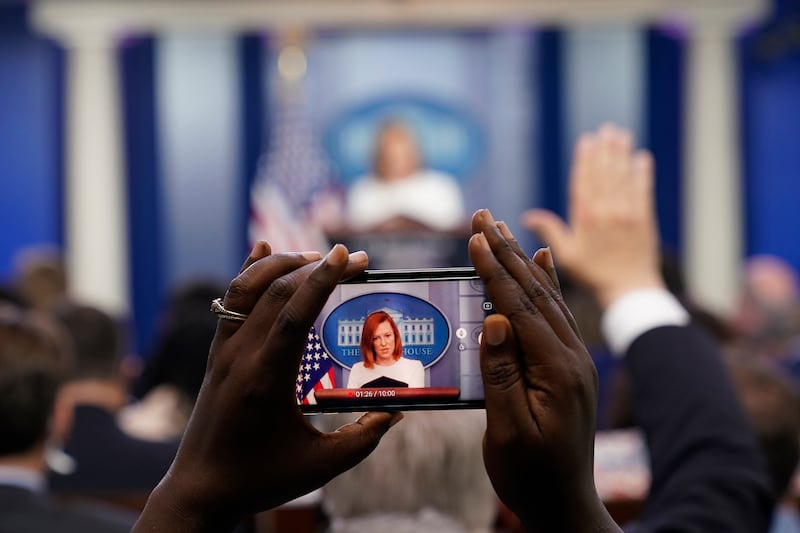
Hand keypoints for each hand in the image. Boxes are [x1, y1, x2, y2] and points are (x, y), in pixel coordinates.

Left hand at [134, 243, 400, 531]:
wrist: (201, 491)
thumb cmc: (261, 480)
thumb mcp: (320, 466)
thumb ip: (362, 438)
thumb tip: (395, 411)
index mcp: (266, 380)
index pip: (294, 314)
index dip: (321, 280)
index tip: (346, 255)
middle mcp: (240, 357)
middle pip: (275, 293)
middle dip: (316, 267)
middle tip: (353, 259)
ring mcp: (223, 353)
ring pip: (246, 289)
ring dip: (281, 264)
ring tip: (315, 256)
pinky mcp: (216, 355)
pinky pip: (229, 302)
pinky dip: (248, 272)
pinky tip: (261, 249)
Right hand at [471, 209, 619, 532]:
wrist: (565, 505)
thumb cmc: (529, 475)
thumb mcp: (508, 431)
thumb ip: (502, 374)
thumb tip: (496, 319)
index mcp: (556, 371)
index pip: (520, 308)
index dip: (495, 271)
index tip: (476, 237)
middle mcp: (572, 358)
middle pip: (536, 293)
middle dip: (508, 253)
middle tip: (485, 217)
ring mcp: (576, 361)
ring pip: (547, 299)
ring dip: (523, 262)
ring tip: (504, 230)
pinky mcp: (571, 366)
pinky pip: (557, 315)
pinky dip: (547, 284)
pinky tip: (543, 261)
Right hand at [522, 124, 662, 307]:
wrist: (629, 290)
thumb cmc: (593, 275)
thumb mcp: (566, 255)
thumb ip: (549, 231)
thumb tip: (527, 216)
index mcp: (586, 218)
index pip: (585, 181)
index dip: (585, 159)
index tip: (586, 139)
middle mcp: (607, 211)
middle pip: (605, 173)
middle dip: (605, 149)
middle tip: (606, 130)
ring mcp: (628, 213)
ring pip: (623, 176)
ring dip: (622, 154)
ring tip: (621, 135)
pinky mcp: (645, 219)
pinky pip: (643, 189)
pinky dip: (642, 173)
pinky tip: (641, 158)